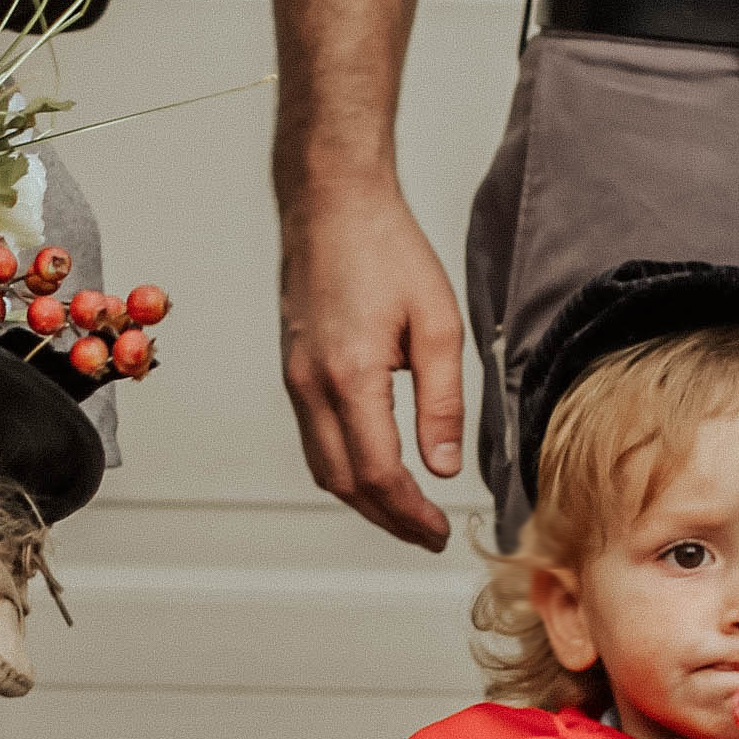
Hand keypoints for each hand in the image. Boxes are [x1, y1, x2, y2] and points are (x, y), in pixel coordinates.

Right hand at [279, 177, 469, 547]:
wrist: (331, 203)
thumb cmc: (384, 248)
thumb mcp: (438, 323)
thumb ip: (444, 401)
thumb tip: (445, 465)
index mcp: (351, 376)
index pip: (378, 472)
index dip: (411, 513)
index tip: (439, 531)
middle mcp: (312, 386)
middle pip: (344, 483)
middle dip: (387, 519)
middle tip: (427, 534)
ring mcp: (296, 380)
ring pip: (323, 466)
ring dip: (363, 499)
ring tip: (405, 512)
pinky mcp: (294, 371)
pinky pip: (314, 439)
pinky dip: (343, 468)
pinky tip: (373, 469)